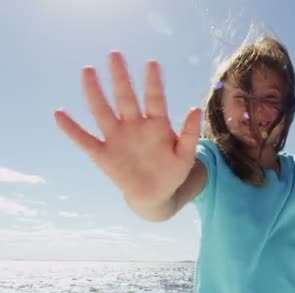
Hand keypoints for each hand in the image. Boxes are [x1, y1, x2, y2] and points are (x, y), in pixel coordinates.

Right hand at [54, 51, 200, 206]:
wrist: (156, 195)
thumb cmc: (172, 172)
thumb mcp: (185, 156)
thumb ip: (189, 134)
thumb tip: (195, 109)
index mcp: (156, 125)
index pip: (155, 99)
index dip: (153, 82)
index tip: (152, 63)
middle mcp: (134, 126)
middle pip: (125, 97)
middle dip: (120, 77)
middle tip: (115, 54)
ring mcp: (117, 138)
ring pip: (103, 111)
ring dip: (95, 92)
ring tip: (87, 71)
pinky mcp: (103, 155)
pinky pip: (84, 140)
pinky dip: (71, 129)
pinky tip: (58, 114)